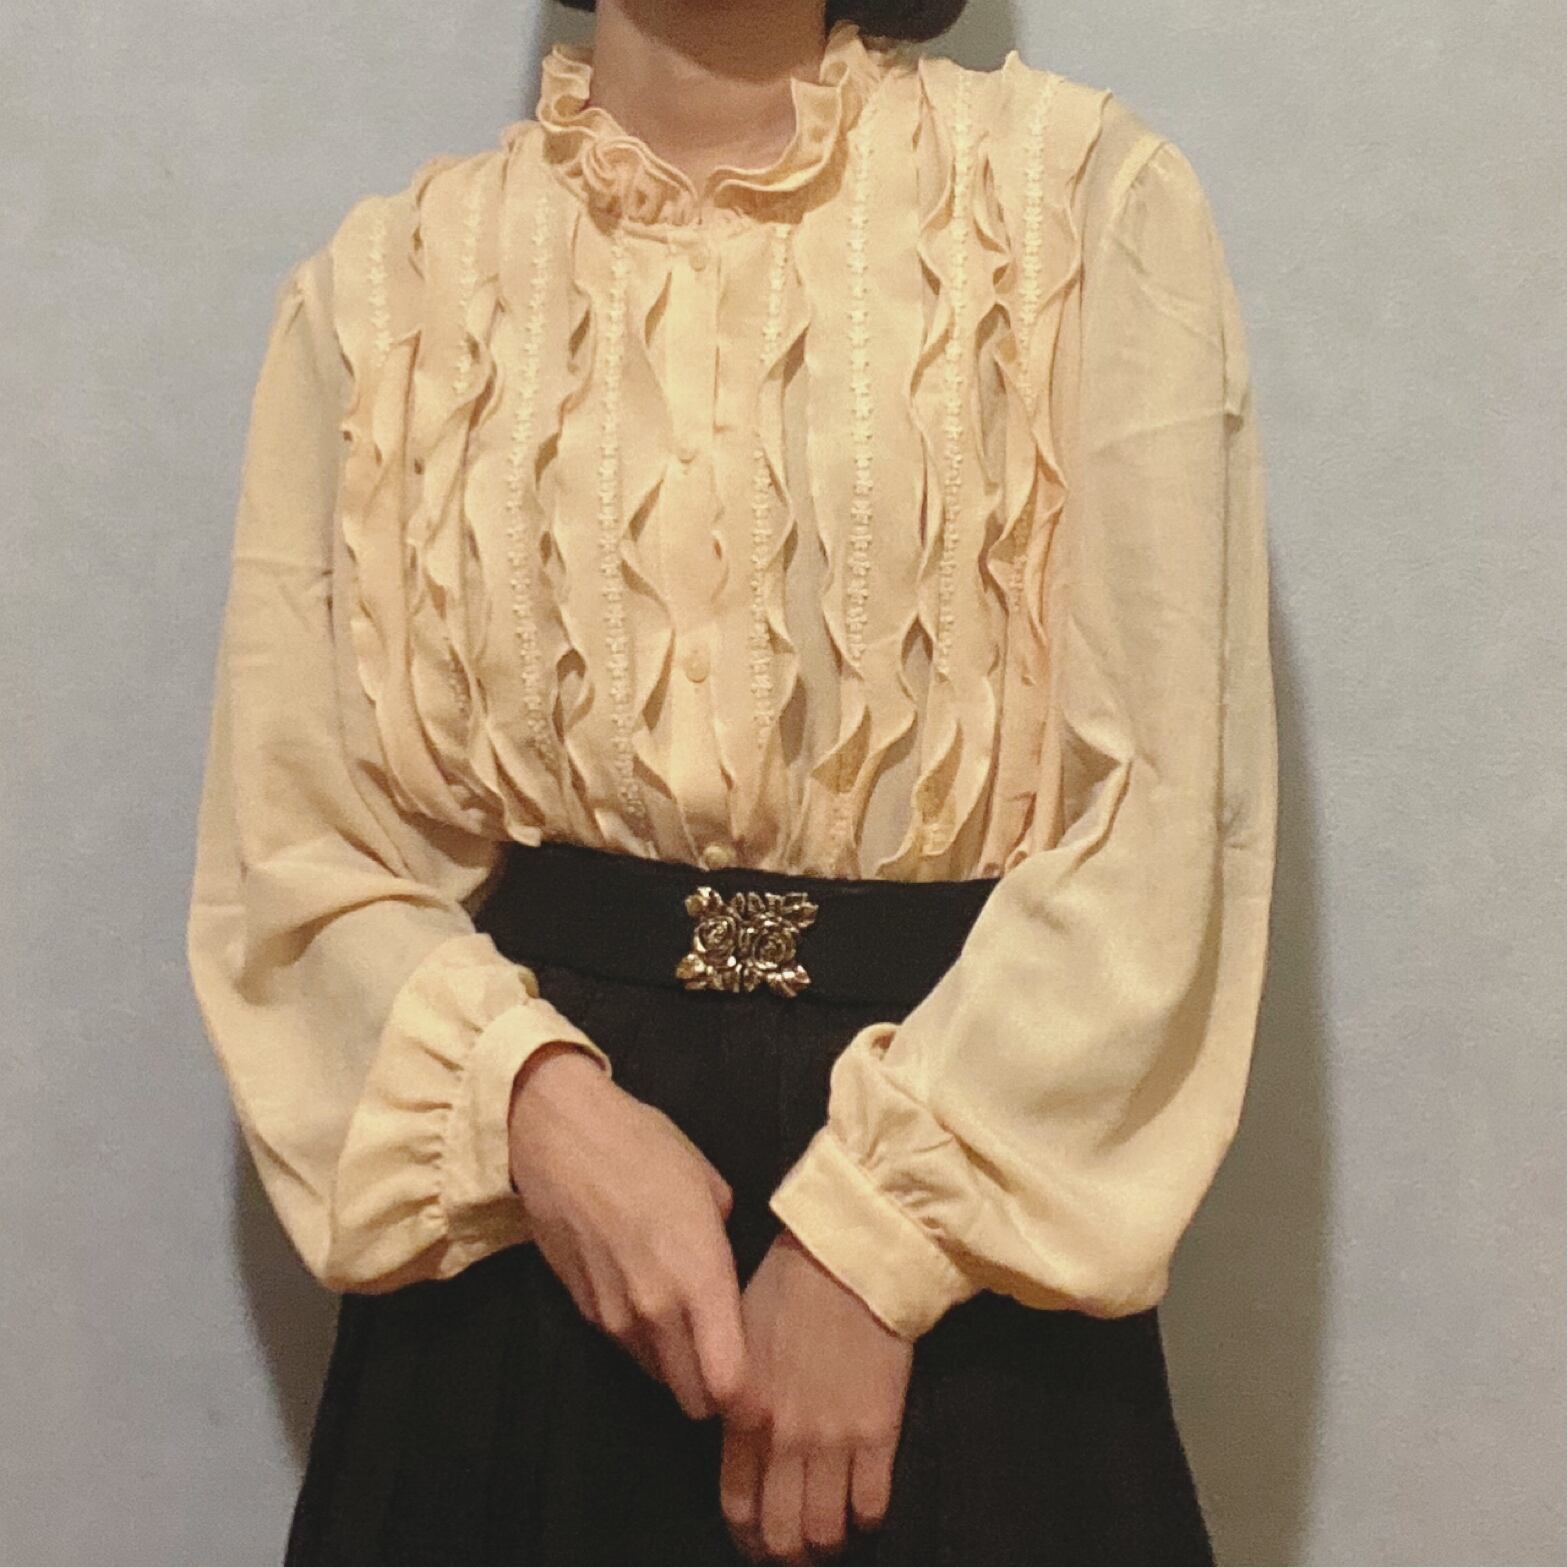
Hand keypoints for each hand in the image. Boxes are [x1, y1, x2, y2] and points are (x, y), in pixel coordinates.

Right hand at [507, 1043, 747, 1421]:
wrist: (558, 1138)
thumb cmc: (643, 1147)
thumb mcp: (708, 1186)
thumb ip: (722, 1241)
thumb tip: (723, 1261)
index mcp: (700, 1279)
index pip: (728, 1382)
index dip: (748, 1396)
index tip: (759, 1384)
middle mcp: (657, 1312)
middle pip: (692, 1398)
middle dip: (712, 1390)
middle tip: (724, 1358)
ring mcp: (616, 1317)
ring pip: (657, 1375)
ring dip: (675, 1364)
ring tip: (685, 1324)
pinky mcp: (584, 1310)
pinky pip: (626, 1346)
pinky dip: (641, 1338)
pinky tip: (644, 1295)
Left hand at [720, 1229, 913, 1563]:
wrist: (849, 1256)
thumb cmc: (787, 1282)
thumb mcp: (738, 1337)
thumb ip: (734, 1394)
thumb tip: (734, 1433)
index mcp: (742, 1414)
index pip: (738, 1506)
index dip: (747, 1537)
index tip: (757, 1541)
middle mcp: (783, 1438)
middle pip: (781, 1533)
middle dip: (787, 1554)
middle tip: (796, 1552)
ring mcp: (833, 1439)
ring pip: (826, 1531)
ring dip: (827, 1542)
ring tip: (831, 1535)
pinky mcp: (878, 1431)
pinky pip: (873, 1504)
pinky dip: (867, 1516)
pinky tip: (864, 1505)